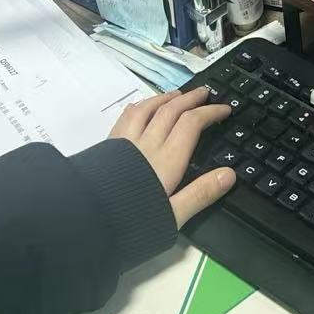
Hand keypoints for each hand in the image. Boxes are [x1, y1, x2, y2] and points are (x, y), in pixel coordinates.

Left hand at [109, 87, 234, 226]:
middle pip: (171, 110)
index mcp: (166, 160)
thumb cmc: (132, 222)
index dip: (210, 112)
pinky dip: (141, 106)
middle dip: (191, 98)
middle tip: (205, 92)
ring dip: (166, 97)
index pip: (191, 124)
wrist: (85, 221)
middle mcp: (147, 144)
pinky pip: (127, 116)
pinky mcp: (108, 146)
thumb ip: (200, 194)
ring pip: (147, 108)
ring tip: (177, 94)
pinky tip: (142, 108)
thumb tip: (229, 173)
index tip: (224, 108)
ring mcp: (125, 142)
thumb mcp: (173, 216)